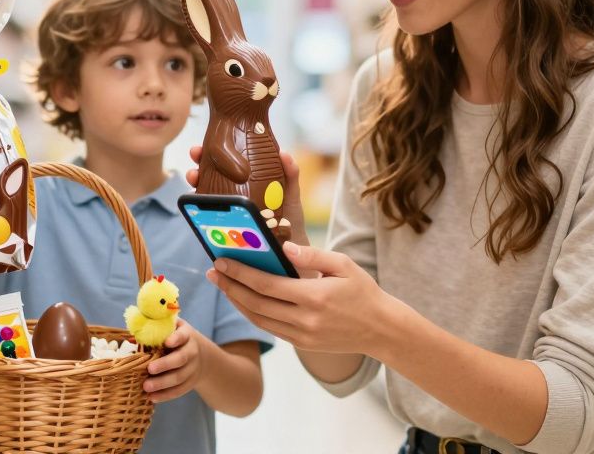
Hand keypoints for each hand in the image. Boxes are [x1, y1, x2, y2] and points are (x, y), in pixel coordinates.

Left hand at [142, 319, 204, 403]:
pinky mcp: (190, 382)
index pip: (182, 336)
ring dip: (162, 384)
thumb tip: (133, 329)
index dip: (176, 339)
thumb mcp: (171, 328)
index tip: (166, 342)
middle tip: (149, 369)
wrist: (199, 354)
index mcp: (186, 335)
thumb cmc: (175, 338)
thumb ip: (156, 327)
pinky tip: (152, 397)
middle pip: (181, 359)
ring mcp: (192, 369)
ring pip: (179, 377)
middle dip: (165, 365)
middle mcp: (192, 351)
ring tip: (146, 387)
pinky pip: (179, 390)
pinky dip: (165, 395)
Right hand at [187, 147, 307, 243]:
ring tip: (194, 177)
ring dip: (196, 182)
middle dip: (198, 164)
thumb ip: (290, 173)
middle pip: (210, 175)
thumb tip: (283, 153)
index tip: (203, 147)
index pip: (225, 163)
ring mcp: (227, 211)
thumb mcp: (290, 193)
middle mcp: (233, 194)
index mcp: (246, 181)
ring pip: (205, 194)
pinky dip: (199, 210)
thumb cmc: (289, 218)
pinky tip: (198, 203)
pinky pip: (208, 218)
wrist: (290, 247)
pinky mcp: (224, 228)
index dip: (212, 153)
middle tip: (195, 156)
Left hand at [206, 242, 392, 353]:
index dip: (239, 273)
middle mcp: (304, 320)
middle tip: (212, 272)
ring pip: (259, 319)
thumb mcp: (343, 265)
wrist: (382, 330)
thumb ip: (312, 256)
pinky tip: (244, 299)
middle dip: (229, 286)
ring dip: (237, 302)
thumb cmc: (363, 292)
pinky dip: (253, 314)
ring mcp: (302, 336)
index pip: (265, 285)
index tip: (220, 261)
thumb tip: (282, 248)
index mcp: (314, 297)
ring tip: (223, 284)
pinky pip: (270, 328)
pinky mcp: (302, 345)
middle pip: (255, 304)